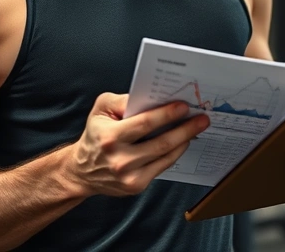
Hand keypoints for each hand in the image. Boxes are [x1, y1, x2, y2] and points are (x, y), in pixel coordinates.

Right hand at [65, 93, 209, 197]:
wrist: (82, 171)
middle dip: (185, 129)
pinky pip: (162, 166)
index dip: (167, 114)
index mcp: (110, 137)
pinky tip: (182, 143)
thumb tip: (149, 98)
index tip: (184, 106)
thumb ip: (121, 100)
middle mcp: (120, 159)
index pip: (145, 123)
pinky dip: (175, 153)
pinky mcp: (136, 186)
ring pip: (166, 156)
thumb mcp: (100, 110)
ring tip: (197, 128)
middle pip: (162, 142)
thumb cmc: (95, 135)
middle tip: (202, 118)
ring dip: (184, 141)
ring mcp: (129, 176)